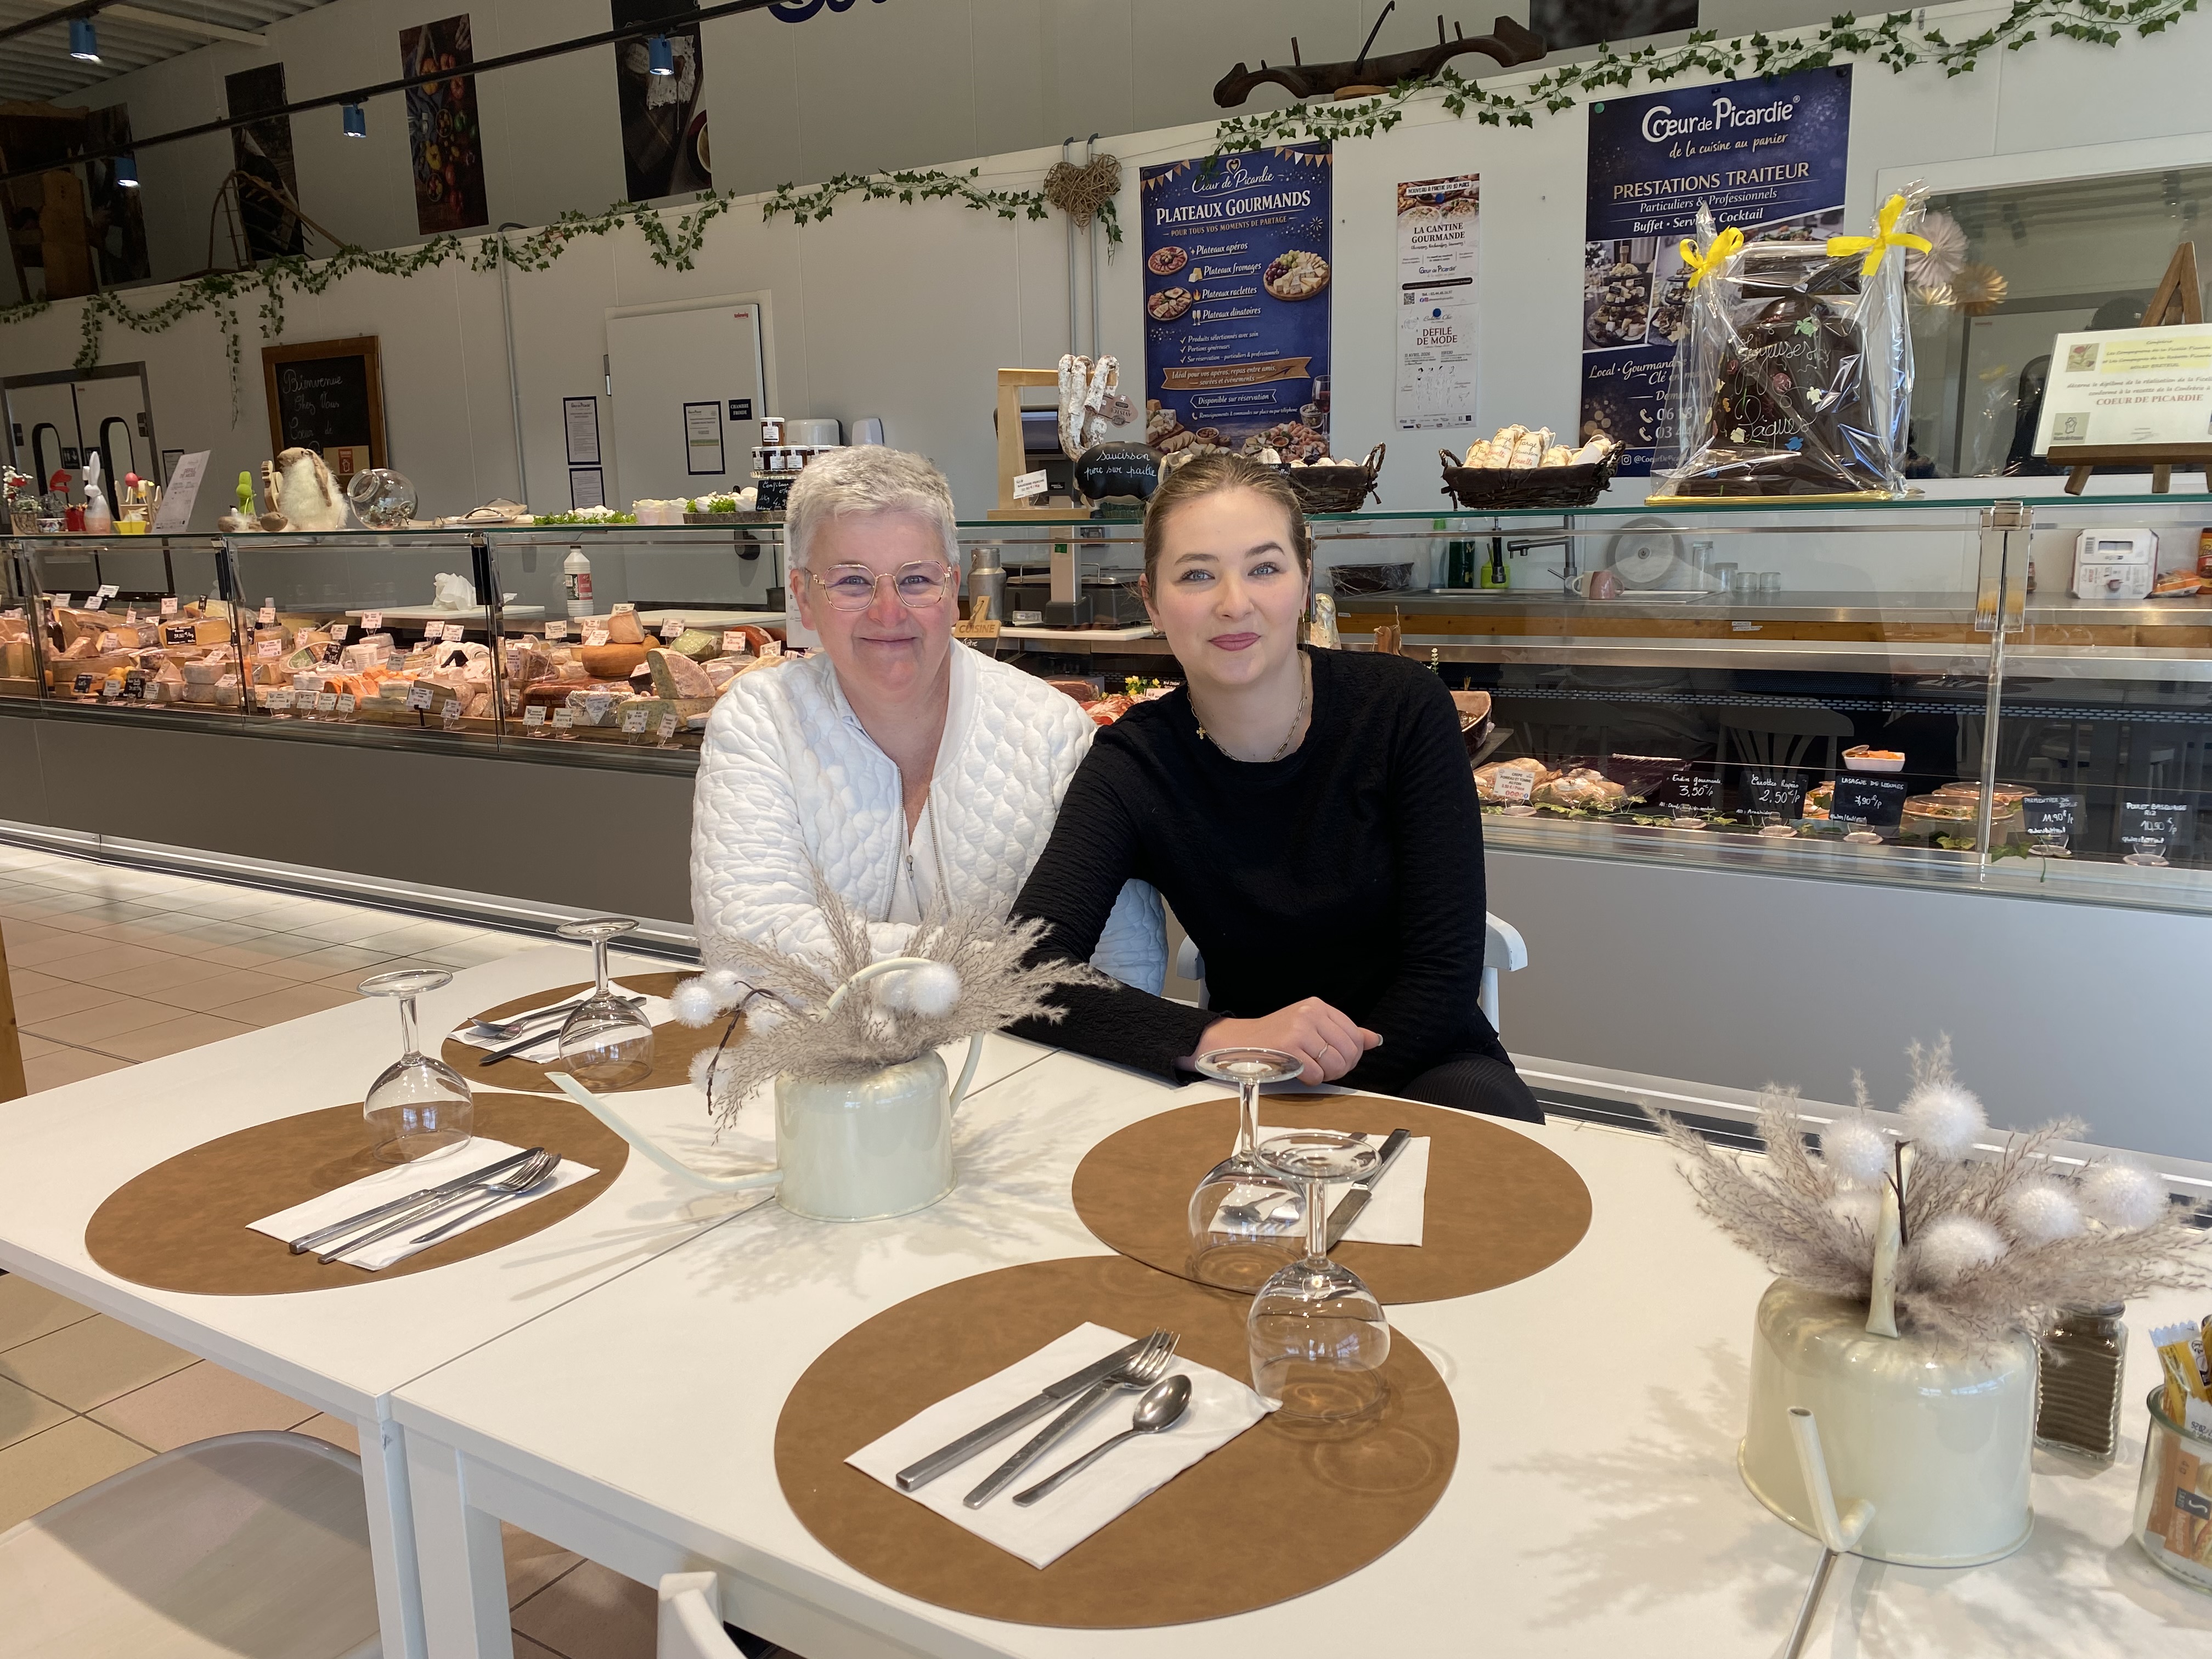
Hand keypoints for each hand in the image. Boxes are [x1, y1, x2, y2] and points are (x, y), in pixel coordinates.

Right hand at [1193, 1000, 1380, 1083]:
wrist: (1238, 1042)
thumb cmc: (1275, 1037)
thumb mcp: (1311, 1026)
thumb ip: (1344, 1032)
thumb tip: (1374, 1040)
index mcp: (1318, 1006)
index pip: (1354, 1035)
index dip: (1351, 1055)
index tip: (1336, 1060)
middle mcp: (1310, 1014)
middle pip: (1348, 1051)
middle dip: (1341, 1067)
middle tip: (1324, 1069)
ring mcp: (1299, 1030)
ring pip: (1335, 1064)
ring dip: (1326, 1075)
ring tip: (1311, 1070)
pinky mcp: (1289, 1048)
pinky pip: (1316, 1074)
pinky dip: (1310, 1080)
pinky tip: (1298, 1072)